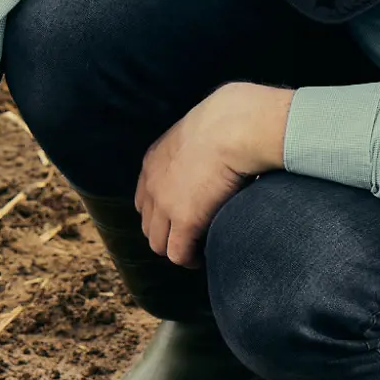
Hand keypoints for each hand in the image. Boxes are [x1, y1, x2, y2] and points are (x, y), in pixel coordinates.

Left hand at [135, 82, 291, 268]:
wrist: (235, 126)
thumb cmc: (230, 120)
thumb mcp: (199, 130)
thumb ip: (196, 145)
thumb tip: (216, 149)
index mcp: (153, 161)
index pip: (144, 198)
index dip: (161, 213)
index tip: (180, 218)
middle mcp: (151, 184)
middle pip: (147, 223)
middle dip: (165, 233)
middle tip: (189, 239)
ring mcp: (165, 204)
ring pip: (158, 244)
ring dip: (176, 249)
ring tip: (196, 251)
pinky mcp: (185, 221)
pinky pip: (178, 254)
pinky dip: (189, 260)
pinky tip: (203, 258)